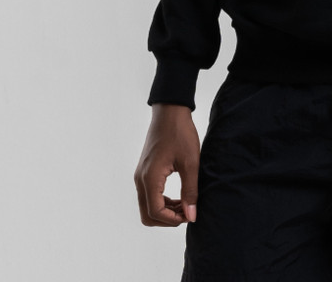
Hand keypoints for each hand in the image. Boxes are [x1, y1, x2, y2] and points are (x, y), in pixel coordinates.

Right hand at [134, 103, 200, 226]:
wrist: (170, 112)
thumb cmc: (180, 133)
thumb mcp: (191, 162)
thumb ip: (190, 190)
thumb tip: (191, 216)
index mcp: (150, 177)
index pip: (155, 212)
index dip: (173, 220)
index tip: (190, 215)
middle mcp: (140, 179)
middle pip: (147, 215)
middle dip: (167, 220)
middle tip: (187, 212)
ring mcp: (140, 175)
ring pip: (146, 207)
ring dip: (164, 212)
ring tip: (185, 205)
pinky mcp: (144, 172)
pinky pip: (148, 196)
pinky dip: (161, 202)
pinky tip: (178, 197)